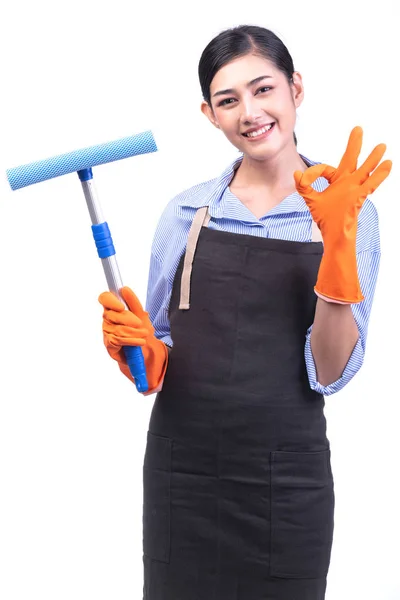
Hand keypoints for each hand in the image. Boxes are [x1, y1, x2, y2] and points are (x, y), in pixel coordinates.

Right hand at [98, 287, 167, 391]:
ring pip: (116, 328)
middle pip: (111, 314)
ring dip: (133, 332)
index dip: (110, 301)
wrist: (145, 350)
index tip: (121, 307)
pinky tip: (139, 342)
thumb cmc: (141, 330)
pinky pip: (117, 340)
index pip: (104, 298)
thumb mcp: (141, 315)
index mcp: (114, 308)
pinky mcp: (109, 344)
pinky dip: (131, 341)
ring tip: (144, 335)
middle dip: (128, 319)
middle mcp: (108, 318)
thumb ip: (133, 302)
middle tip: (140, 324)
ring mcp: (107, 331)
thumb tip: (124, 289)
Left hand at [293, 126, 391, 302]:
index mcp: (335, 183)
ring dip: (372, 158)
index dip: (315, 172)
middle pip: (350, 159)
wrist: (335, 235)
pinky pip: (370, 184)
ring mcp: (354, 190)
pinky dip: (379, 174)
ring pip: (364, 170)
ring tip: (381, 146)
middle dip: (354, 144)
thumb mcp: (311, 200)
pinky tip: (388, 165)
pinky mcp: (358, 197)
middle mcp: (346, 183)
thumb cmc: (326, 220)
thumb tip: (296, 173)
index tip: (304, 177)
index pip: (326, 169)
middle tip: (357, 128)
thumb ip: (304, 186)